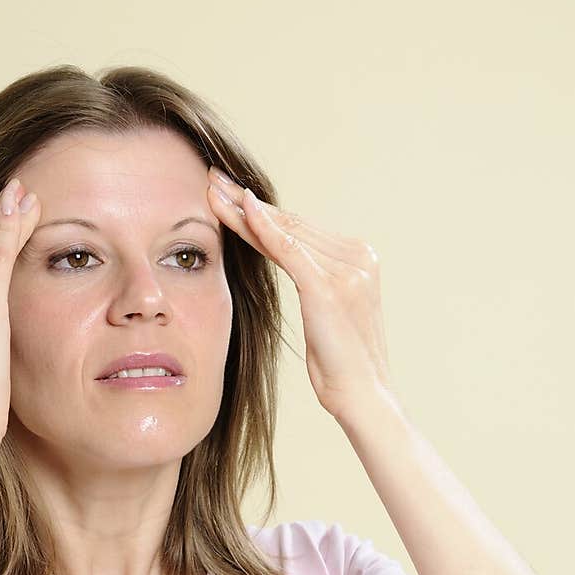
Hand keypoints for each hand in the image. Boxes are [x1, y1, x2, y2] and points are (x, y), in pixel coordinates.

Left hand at [206, 166, 394, 420]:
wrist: (363, 396)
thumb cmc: (341, 364)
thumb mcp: (326, 314)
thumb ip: (314, 281)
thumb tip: (286, 259)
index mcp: (360, 259)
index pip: (299, 228)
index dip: (262, 210)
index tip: (229, 194)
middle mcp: (358, 257)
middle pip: (291, 223)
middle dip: (247, 202)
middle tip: (212, 179)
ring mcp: (346, 270)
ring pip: (285, 232)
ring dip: (244, 210)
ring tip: (211, 191)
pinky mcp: (328, 287)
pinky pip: (289, 250)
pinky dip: (263, 228)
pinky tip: (241, 209)